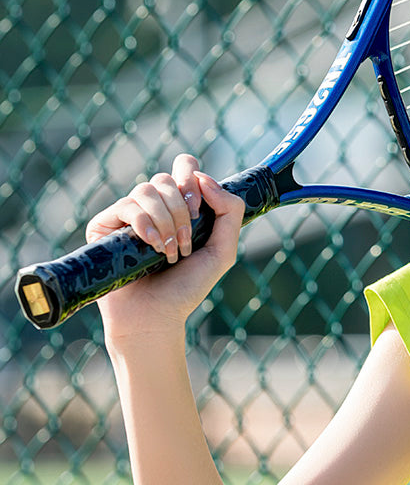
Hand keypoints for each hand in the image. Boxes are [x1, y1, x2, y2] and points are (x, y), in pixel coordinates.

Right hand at [88, 153, 244, 339]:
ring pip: (147, 189)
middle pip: (166, 178)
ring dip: (166, 221)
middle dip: (182, 210)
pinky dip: (146, 225)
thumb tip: (204, 178)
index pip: (184, 168)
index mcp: (179, 208)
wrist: (156, 317)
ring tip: (170, 252)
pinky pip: (127, 205)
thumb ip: (229, 212)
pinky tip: (153, 247)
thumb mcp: (223, 251)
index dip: (192, 179)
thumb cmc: (187, 288)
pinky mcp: (105, 225)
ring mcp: (127, 216)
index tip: (198, 209)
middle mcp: (153, 208)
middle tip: (187, 241)